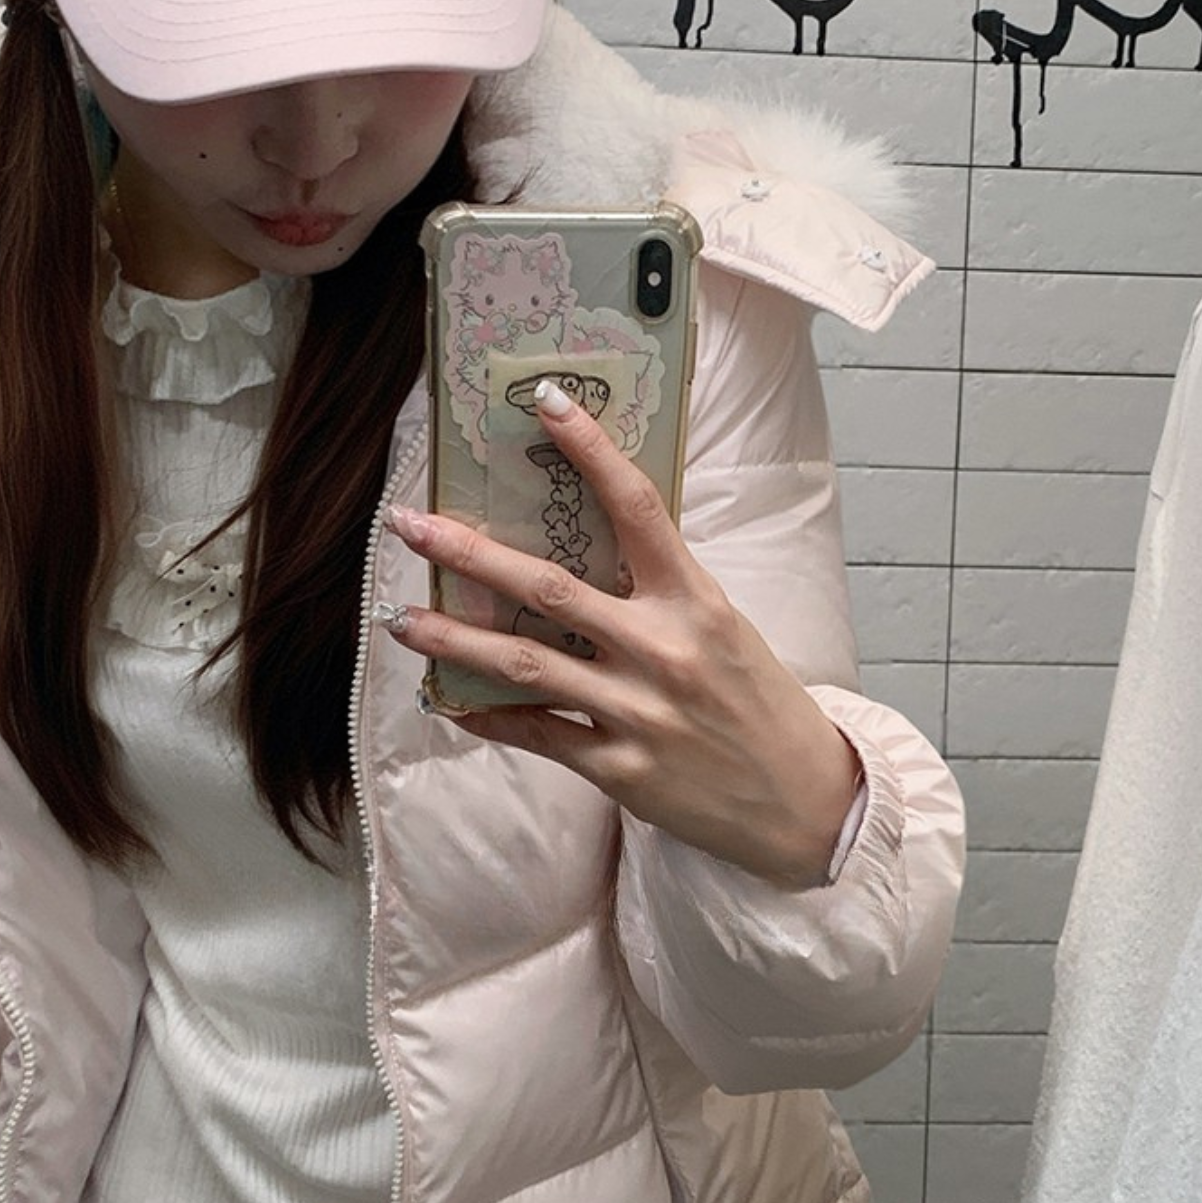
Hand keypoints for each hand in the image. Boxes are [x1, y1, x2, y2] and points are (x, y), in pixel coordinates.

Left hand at [382, 379, 864, 892]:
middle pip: (548, 589)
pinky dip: (487, 716)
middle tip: (408, 523)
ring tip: (400, 621)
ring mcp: (637, 711)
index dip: (591, 449)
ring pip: (523, 665)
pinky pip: (536, 734)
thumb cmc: (756, 703)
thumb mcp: (722, 628)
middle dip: (468, 552)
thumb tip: (587, 546)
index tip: (546, 401)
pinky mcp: (619, 768)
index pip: (637, 507)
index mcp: (695, 601)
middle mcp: (663, 650)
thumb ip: (659, 591)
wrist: (801, 801)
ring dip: (451, 640)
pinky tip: (447, 700)